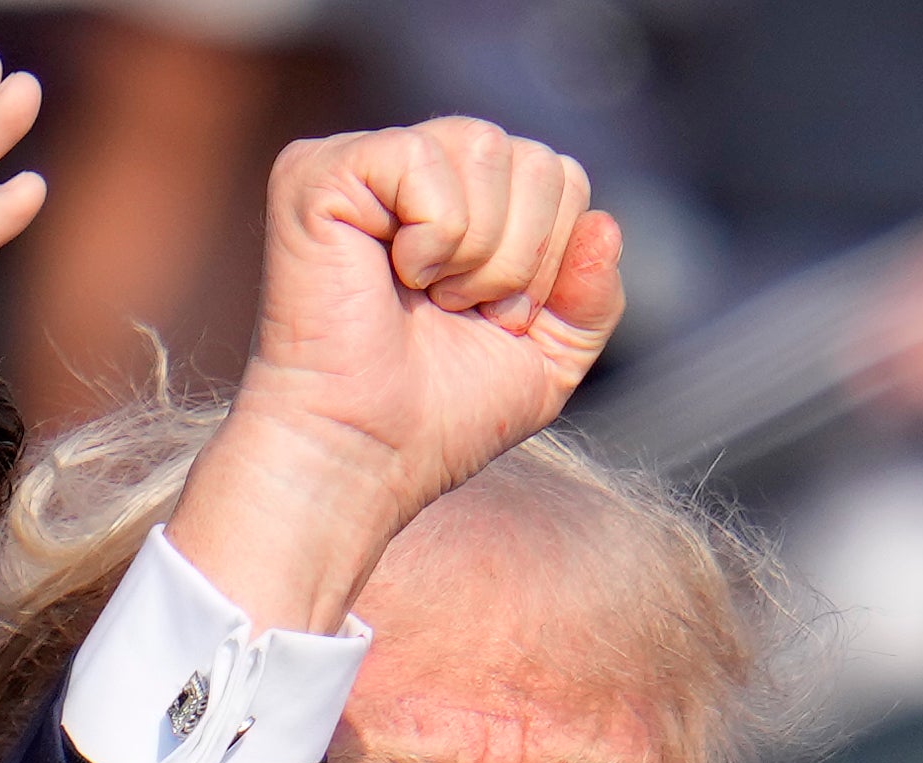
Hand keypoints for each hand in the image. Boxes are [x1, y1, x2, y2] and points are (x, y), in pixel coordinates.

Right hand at [169, 118, 625, 634]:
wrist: (365, 455)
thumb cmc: (439, 417)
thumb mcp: (547, 360)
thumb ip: (592, 296)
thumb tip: (606, 223)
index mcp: (462, 198)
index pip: (560, 175)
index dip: (550, 259)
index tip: (493, 319)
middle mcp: (412, 168)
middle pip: (533, 158)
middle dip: (519, 258)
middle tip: (458, 311)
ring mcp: (361, 162)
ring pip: (485, 146)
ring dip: (478, 251)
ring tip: (429, 296)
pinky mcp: (317, 171)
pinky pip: (425, 161)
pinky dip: (434, 237)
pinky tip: (394, 275)